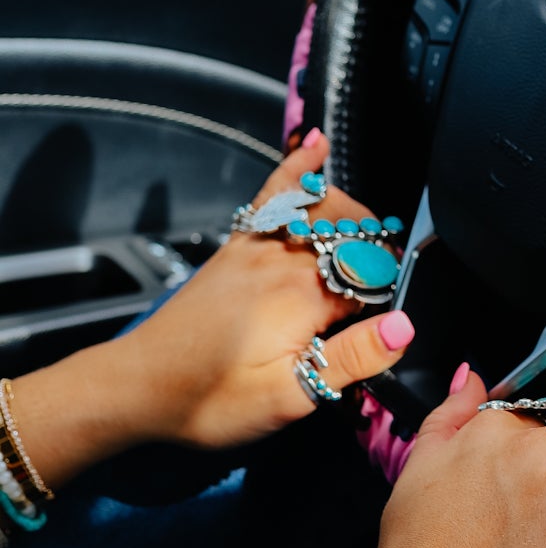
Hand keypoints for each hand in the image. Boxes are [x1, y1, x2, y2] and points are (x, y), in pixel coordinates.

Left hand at [5, 133, 418, 488]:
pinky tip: (315, 147)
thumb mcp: (287, 398)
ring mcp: (258, 246)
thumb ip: (350, 359)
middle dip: (383, 255)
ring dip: (358, 216)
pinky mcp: (237, 247)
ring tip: (376, 238)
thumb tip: (405, 325)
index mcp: (304, 296)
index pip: (376, 280)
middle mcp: (284, 259)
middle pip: (357, 236)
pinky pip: (274, 194)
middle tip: (384, 294)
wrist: (138, 386)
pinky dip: (298, 169)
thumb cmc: (210, 400)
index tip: (393, 324)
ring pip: (324, 208)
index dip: (393, 298)